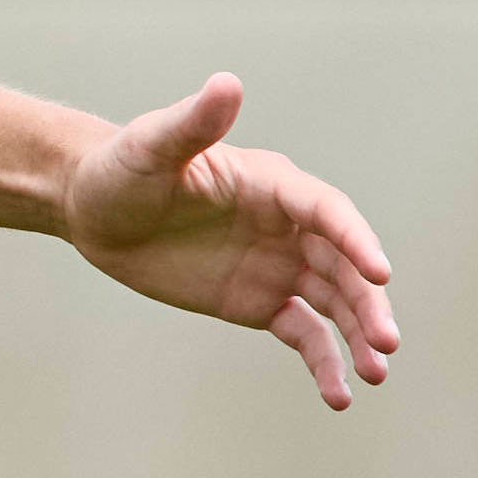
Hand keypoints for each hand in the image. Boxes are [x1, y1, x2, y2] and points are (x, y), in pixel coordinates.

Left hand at [62, 76, 397, 408]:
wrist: (92, 210)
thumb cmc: (122, 168)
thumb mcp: (151, 146)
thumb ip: (193, 122)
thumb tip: (225, 83)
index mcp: (273, 185)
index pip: (327, 211)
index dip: (355, 239)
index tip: (378, 271)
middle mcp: (287, 226)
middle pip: (343, 264)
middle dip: (368, 302)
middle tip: (385, 341)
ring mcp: (278, 265)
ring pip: (334, 303)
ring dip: (358, 336)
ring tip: (374, 374)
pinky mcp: (259, 302)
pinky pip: (304, 333)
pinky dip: (324, 361)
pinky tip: (338, 394)